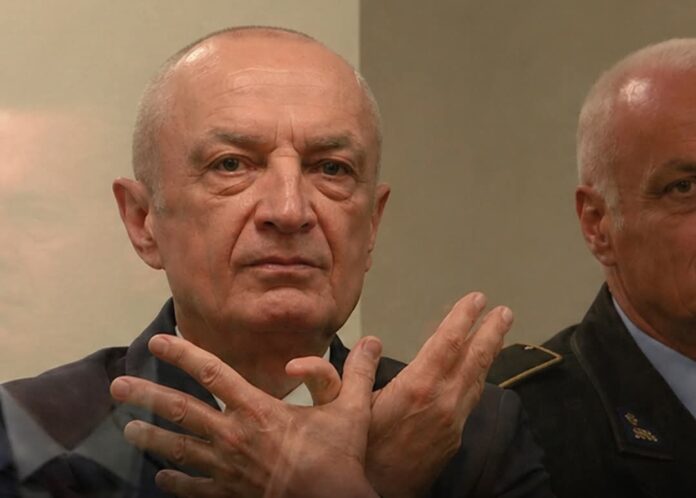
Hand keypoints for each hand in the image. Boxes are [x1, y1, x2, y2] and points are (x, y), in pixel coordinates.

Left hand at [110, 335, 382, 497]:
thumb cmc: (339, 458)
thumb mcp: (352, 411)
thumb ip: (358, 373)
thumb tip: (375, 341)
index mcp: (258, 411)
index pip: (213, 374)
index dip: (184, 355)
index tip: (160, 341)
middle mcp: (234, 437)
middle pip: (181, 411)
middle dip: (146, 397)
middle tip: (117, 387)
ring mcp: (228, 469)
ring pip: (179, 449)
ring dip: (152, 438)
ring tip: (128, 430)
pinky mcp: (230, 494)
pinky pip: (195, 487)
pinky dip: (176, 481)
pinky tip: (161, 476)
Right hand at [366, 292, 511, 497]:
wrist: (379, 492)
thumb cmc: (361, 451)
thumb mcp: (347, 407)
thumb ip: (356, 371)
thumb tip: (368, 342)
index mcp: (418, 388)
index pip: (448, 343)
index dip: (463, 318)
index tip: (476, 299)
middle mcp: (442, 402)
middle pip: (474, 359)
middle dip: (491, 332)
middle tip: (505, 312)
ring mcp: (452, 422)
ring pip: (477, 380)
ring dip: (490, 354)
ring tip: (500, 335)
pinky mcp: (453, 438)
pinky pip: (471, 400)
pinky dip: (478, 379)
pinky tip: (478, 374)